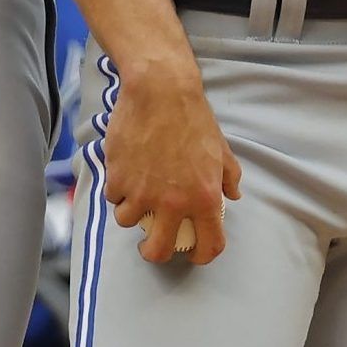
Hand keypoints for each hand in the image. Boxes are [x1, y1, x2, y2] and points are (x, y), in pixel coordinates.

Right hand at [102, 60, 240, 264]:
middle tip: (152, 243)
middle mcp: (173, 202)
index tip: (193, 253)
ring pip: (127, 222)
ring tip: (134, 199)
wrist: (161, 91)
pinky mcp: (118, 177)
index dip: (202, 255)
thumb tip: (233, 195)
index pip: (208, 245)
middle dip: (154, 252)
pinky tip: (124, 175)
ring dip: (131, 214)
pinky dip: (117, 189)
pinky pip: (113, 196)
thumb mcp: (221, 149)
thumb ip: (229, 176)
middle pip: (157, 251)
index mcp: (205, 199)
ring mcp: (142, 192)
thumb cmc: (194, 117)